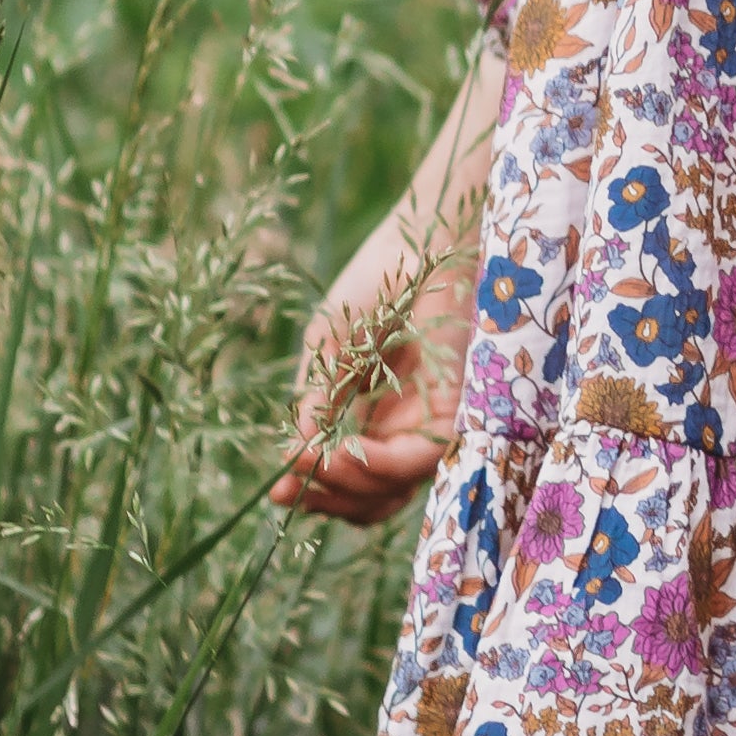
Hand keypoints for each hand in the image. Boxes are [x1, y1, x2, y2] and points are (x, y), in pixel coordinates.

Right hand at [275, 60, 503, 524]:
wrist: (428, 237)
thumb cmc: (381, 277)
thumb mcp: (331, 345)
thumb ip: (317, 400)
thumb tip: (297, 455)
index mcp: (370, 410)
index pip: (344, 471)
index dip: (313, 488)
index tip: (279, 491)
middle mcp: (401, 423)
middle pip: (367, 496)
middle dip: (325, 498)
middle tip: (291, 487)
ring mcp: (429, 420)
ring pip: (391, 491)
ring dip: (346, 486)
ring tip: (319, 462)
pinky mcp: (457, 410)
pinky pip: (418, 461)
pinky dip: (378, 466)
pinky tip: (347, 450)